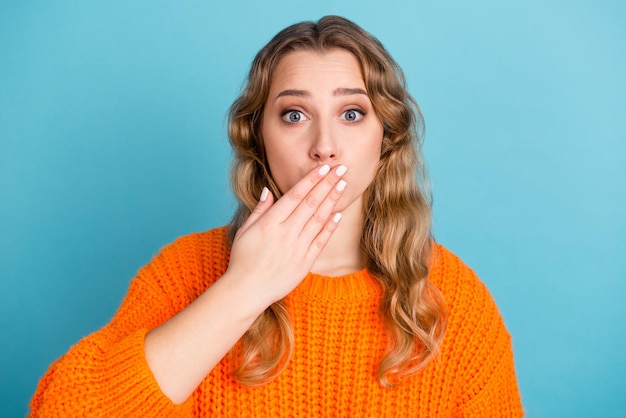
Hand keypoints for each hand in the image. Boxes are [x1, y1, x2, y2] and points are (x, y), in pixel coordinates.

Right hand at [224, 164, 346, 308]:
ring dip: (332, 200)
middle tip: (341, 169)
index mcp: (270, 223)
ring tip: (343, 185)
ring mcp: (297, 248)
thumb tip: (269, 190)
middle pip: (311, 203)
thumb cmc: (243, 260)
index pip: (295, 195)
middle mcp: (286, 233)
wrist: (246, 291)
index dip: (311, 180)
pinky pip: (321, 241)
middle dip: (327, 184)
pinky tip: (338, 214)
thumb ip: (259, 210)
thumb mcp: (245, 230)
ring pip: (319, 219)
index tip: (323, 167)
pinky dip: (330, 227)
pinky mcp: (305, 262)